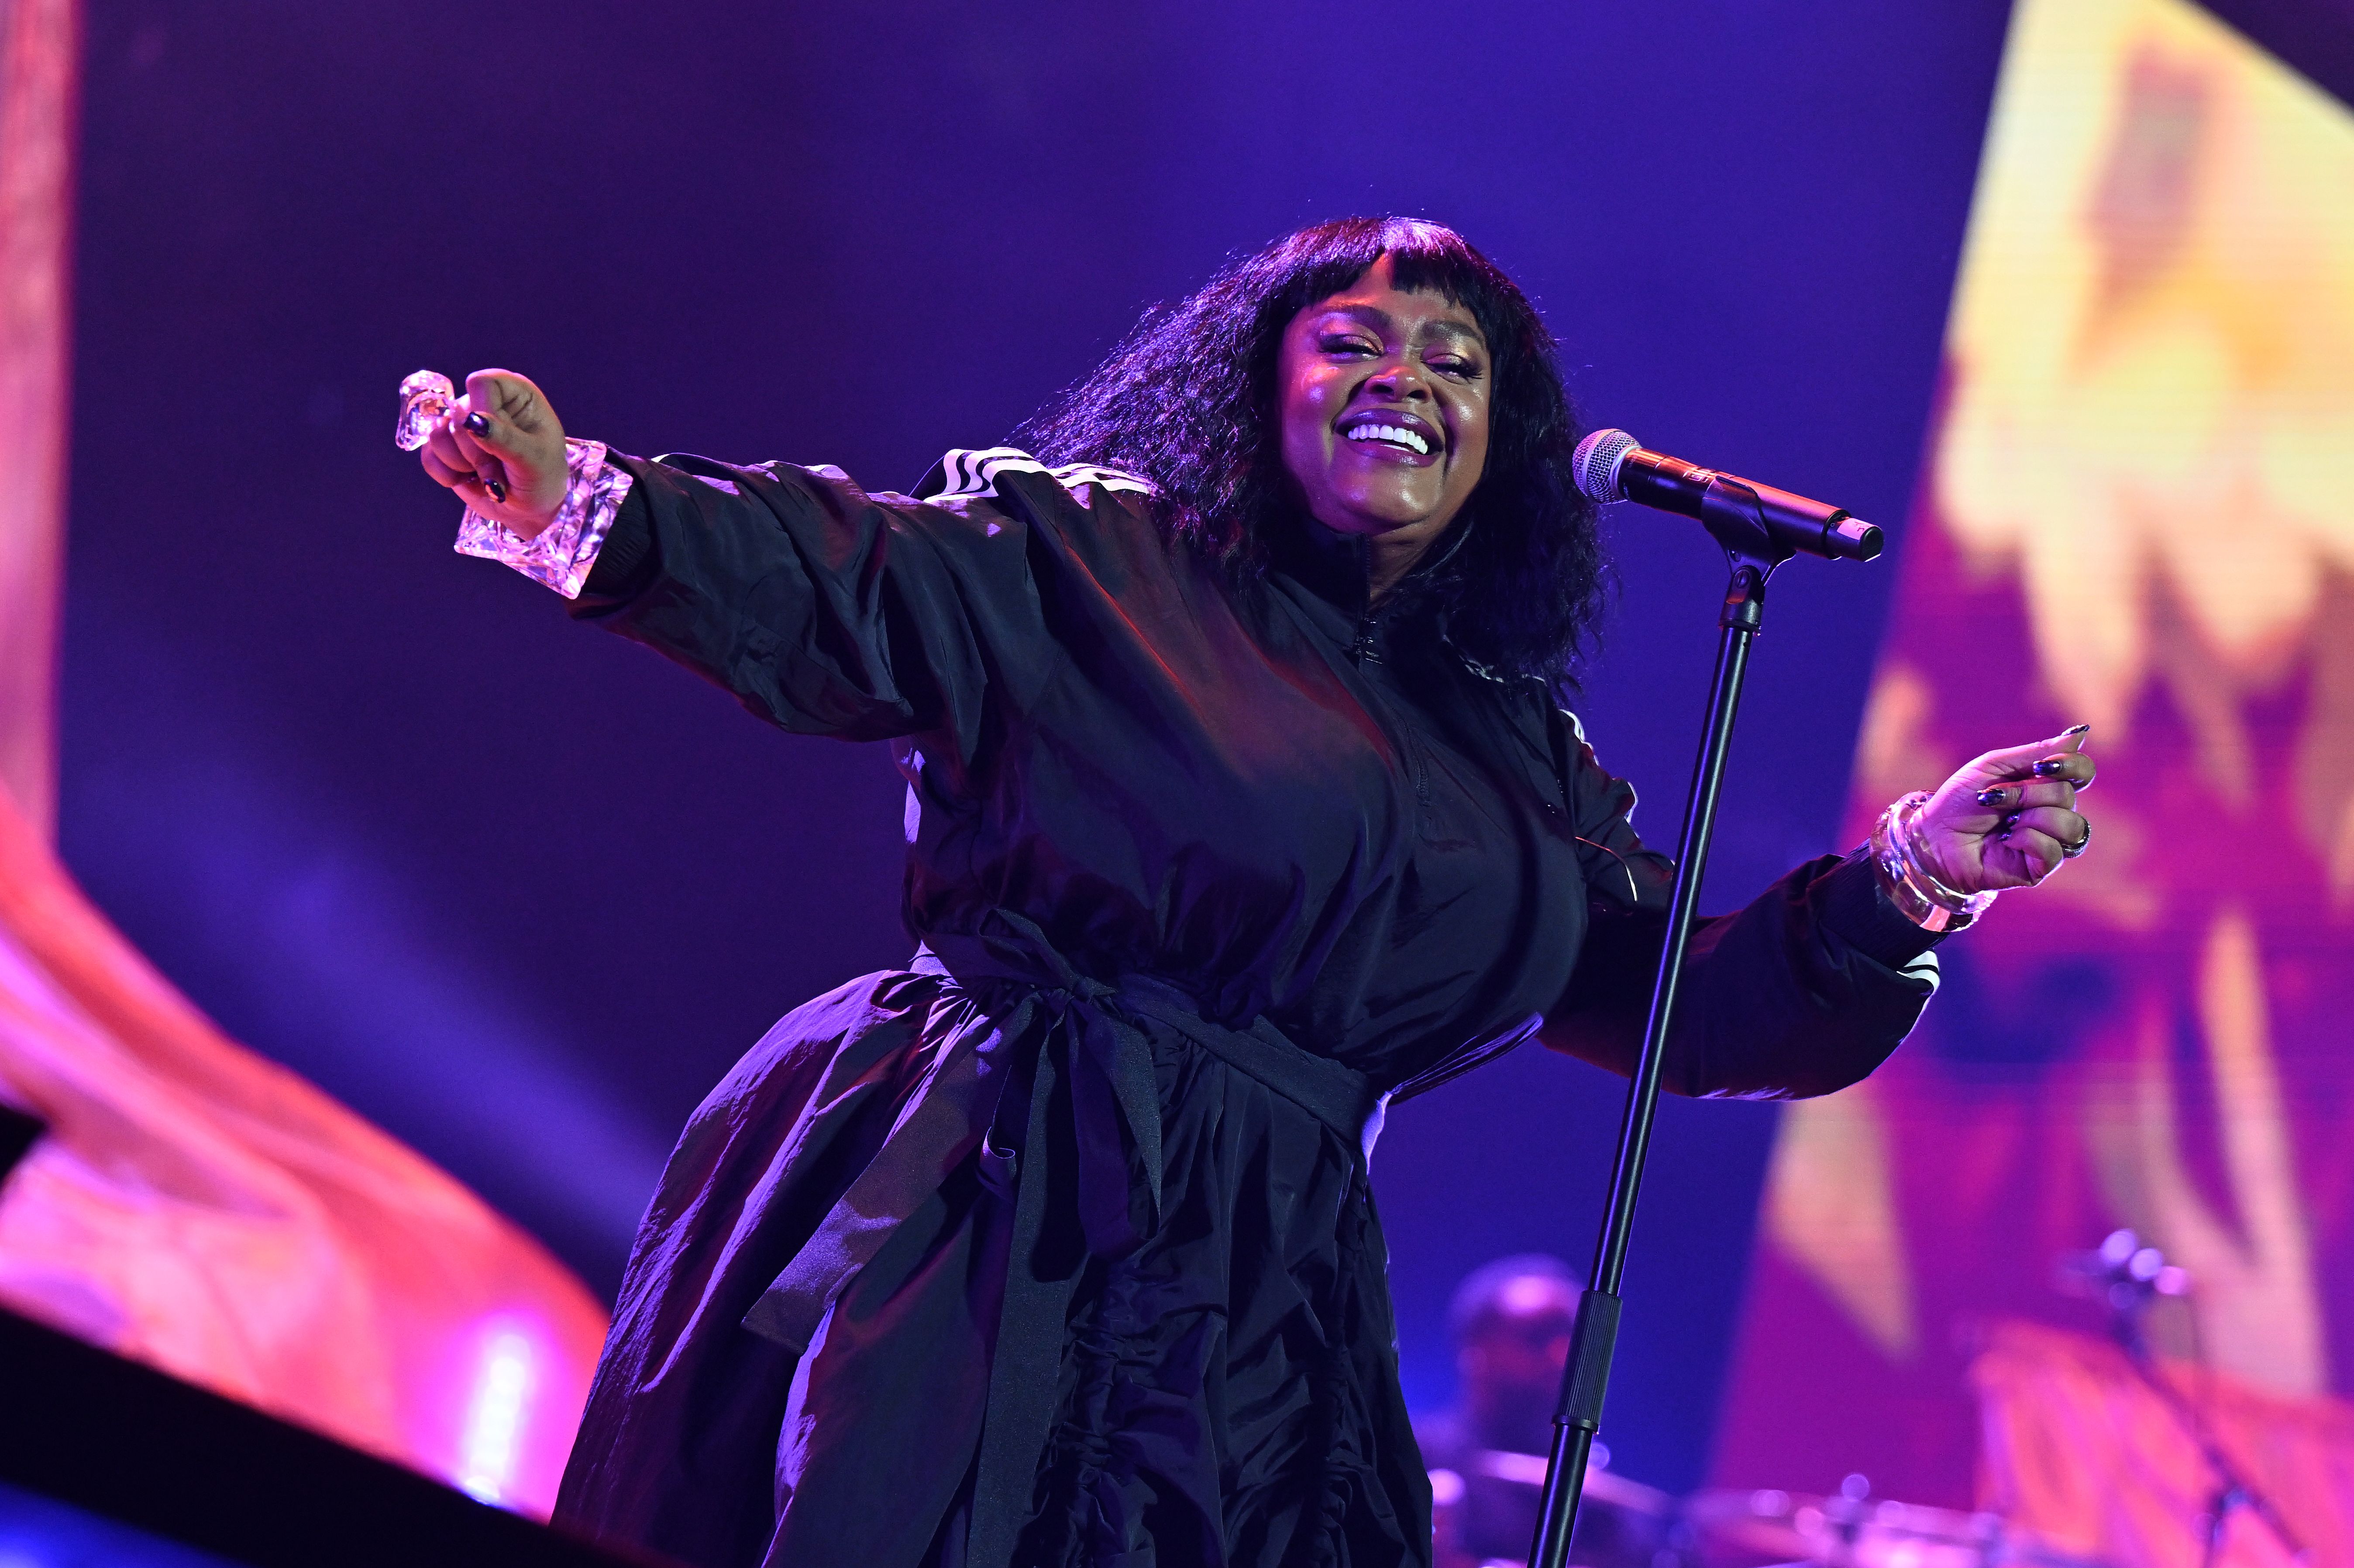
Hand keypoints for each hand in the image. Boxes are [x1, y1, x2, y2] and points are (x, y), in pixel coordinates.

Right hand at [418, 369, 569, 538]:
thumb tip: (472, 420)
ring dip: (463, 464)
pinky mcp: (446, 448)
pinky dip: (448, 474)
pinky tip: (469, 480)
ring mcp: (462, 425)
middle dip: (477, 452)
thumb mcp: (534, 460)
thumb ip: (505, 438)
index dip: (483, 413)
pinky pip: (428, 455)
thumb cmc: (543, 479)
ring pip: (438, 434)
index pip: (481, 383)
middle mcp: (485, 402)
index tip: (498, 442)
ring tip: (489, 475)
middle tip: (501, 469)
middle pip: (457, 413)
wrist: (531, 509)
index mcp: (514, 393)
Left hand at [1912, 726, 2095, 894]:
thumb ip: (2036, 751)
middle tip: (1995, 798)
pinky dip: (2027, 840)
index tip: (2042, 765)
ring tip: (2004, 822)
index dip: (2072, 766)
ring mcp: (2049, 841)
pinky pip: (2054, 851)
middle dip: (2027, 793)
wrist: (1934, 835)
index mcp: (2045, 785)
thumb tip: (2080, 735)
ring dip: (2030, 817)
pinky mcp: (2040, 868)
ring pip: (2070, 825)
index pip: (2082, 772)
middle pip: (2067, 796)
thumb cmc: (1961, 800)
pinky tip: (2006, 841)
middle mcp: (2053, 813)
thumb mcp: (1994, 766)